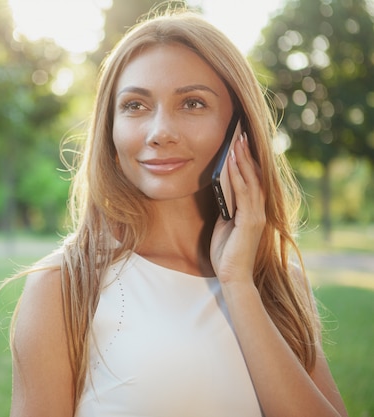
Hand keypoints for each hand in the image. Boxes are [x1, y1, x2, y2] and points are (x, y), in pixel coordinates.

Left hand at [210, 132, 265, 284]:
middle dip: (247, 154)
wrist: (233, 276)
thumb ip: (227, 207)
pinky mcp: (250, 221)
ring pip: (250, 180)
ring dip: (243, 160)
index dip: (249, 161)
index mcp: (253, 211)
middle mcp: (259, 210)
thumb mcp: (225, 224)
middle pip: (255, 175)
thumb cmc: (227, 252)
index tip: (241, 143)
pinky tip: (230, 163)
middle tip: (240, 134)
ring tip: (236, 141)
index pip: (253, 180)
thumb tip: (220, 188)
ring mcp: (257, 215)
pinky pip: (243, 193)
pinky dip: (237, 176)